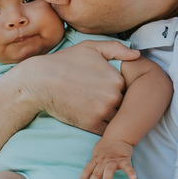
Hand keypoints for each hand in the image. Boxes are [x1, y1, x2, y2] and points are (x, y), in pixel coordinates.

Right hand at [18, 41, 139, 134]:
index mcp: (117, 78)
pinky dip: (104, 129)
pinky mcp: (91, 125)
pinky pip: (106, 131)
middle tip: (101, 102)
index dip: (119, 90)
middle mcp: (113, 95)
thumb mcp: (90, 47)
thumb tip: (137, 56)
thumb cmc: (64, 62)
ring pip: (117, 119)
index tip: (107, 90)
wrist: (40, 81)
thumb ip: (115, 49)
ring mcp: (103, 111)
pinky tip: (94, 121)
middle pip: (124, 105)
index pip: (128, 89)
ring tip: (98, 112)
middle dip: (116, 105)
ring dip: (111, 117)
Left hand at [77, 138, 136, 178]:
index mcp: (96, 159)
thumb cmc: (106, 147)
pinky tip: (133, 178)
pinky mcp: (124, 159)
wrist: (118, 135)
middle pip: (97, 172)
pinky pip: (127, 166)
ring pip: (109, 170)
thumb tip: (88, 175)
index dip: (83, 177)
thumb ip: (94, 163)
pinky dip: (131, 172)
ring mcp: (114, 159)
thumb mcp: (97, 153)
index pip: (88, 169)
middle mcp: (103, 160)